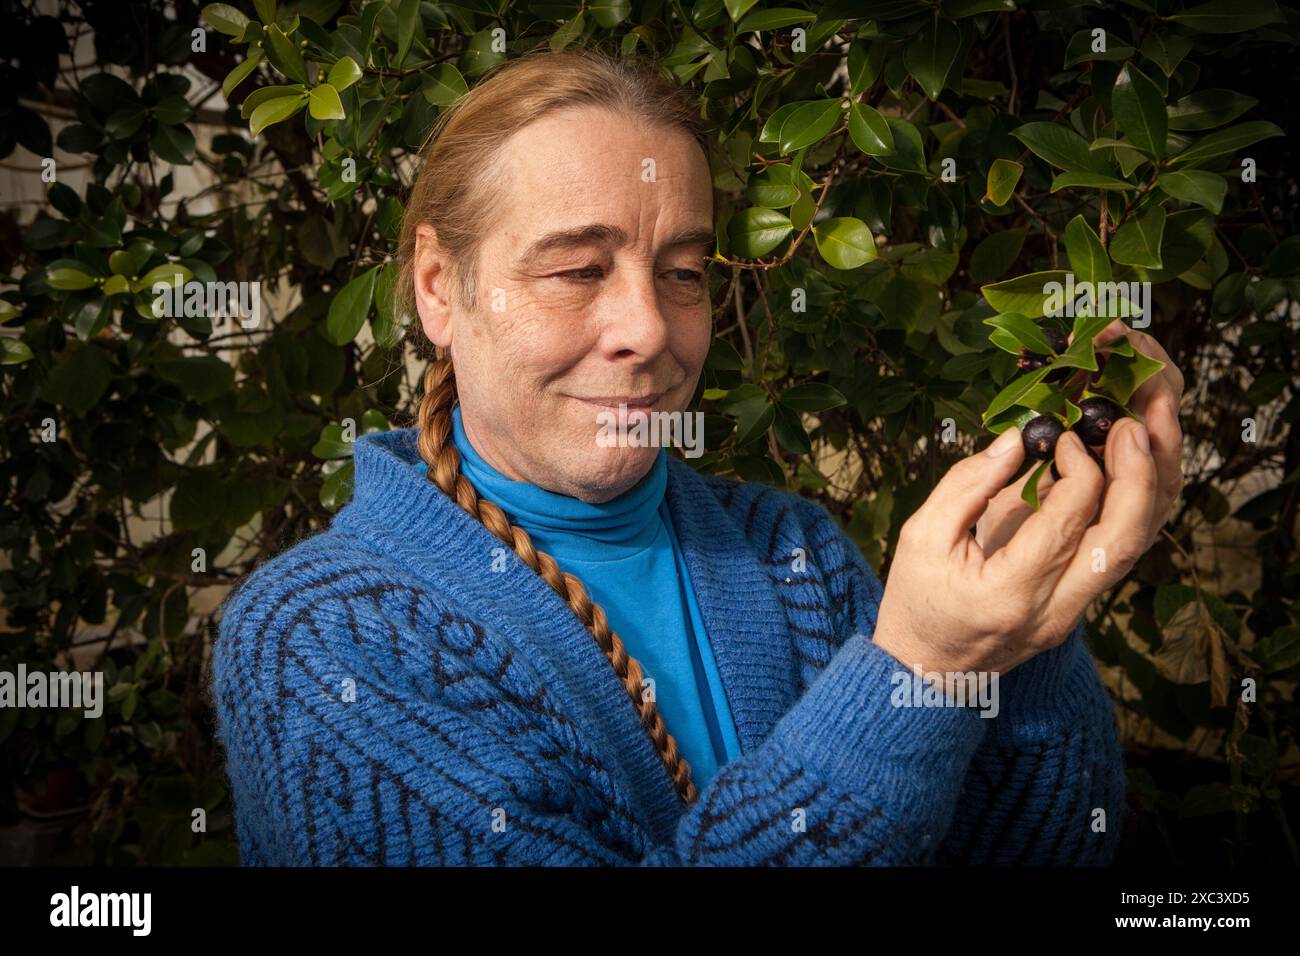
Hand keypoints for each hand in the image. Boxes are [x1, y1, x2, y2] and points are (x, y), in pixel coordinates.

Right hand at [874, 328, 1174, 675]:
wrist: (927, 669)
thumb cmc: (917, 600)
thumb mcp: (921, 536)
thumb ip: (966, 485)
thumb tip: (1017, 440)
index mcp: (1009, 594)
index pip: (1065, 525)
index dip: (1077, 471)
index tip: (1064, 436)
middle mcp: (1053, 611)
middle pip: (1122, 542)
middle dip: (1138, 475)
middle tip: (1131, 424)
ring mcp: (1073, 614)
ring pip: (1134, 550)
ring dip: (1148, 488)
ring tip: (1144, 436)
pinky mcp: (1080, 607)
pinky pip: (1119, 554)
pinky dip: (1131, 508)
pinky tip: (1128, 470)